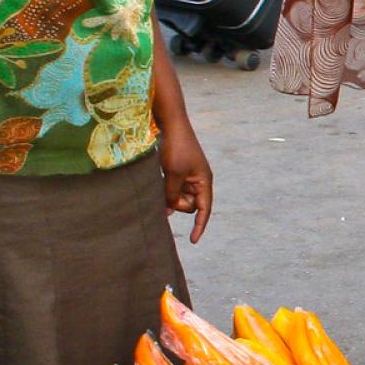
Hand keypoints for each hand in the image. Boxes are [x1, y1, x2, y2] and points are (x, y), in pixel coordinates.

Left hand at [161, 126, 213, 242]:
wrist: (171, 124)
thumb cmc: (176, 148)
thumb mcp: (173, 174)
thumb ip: (171, 195)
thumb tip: (166, 212)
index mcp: (204, 181)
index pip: (204, 210)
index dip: (199, 226)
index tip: (193, 241)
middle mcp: (198, 180)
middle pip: (188, 205)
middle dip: (176, 202)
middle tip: (166, 190)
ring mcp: (188, 176)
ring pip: (178, 197)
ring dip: (169, 194)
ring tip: (162, 178)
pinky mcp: (178, 171)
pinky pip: (172, 188)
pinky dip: (165, 188)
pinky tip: (160, 178)